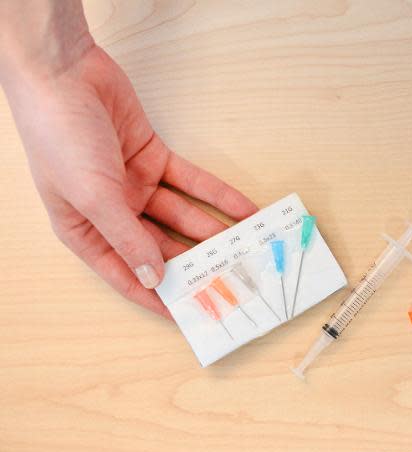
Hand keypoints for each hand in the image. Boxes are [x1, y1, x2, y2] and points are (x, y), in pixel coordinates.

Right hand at [3, 43, 257, 317]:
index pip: (127, 275)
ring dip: (212, 231)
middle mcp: (112, 213)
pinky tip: (244, 211)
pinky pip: (193, 183)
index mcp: (86, 231)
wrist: (63, 71)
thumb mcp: (93, 196)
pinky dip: (218, 196)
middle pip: (161, 248)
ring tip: (246, 249)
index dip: (158, 298)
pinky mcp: (154, 158)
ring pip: (182, 216)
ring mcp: (135, 185)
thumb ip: (127, 238)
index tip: (191, 315)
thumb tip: (153, 278)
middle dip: (195, 264)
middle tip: (230, 280)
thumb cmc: (59, 136)